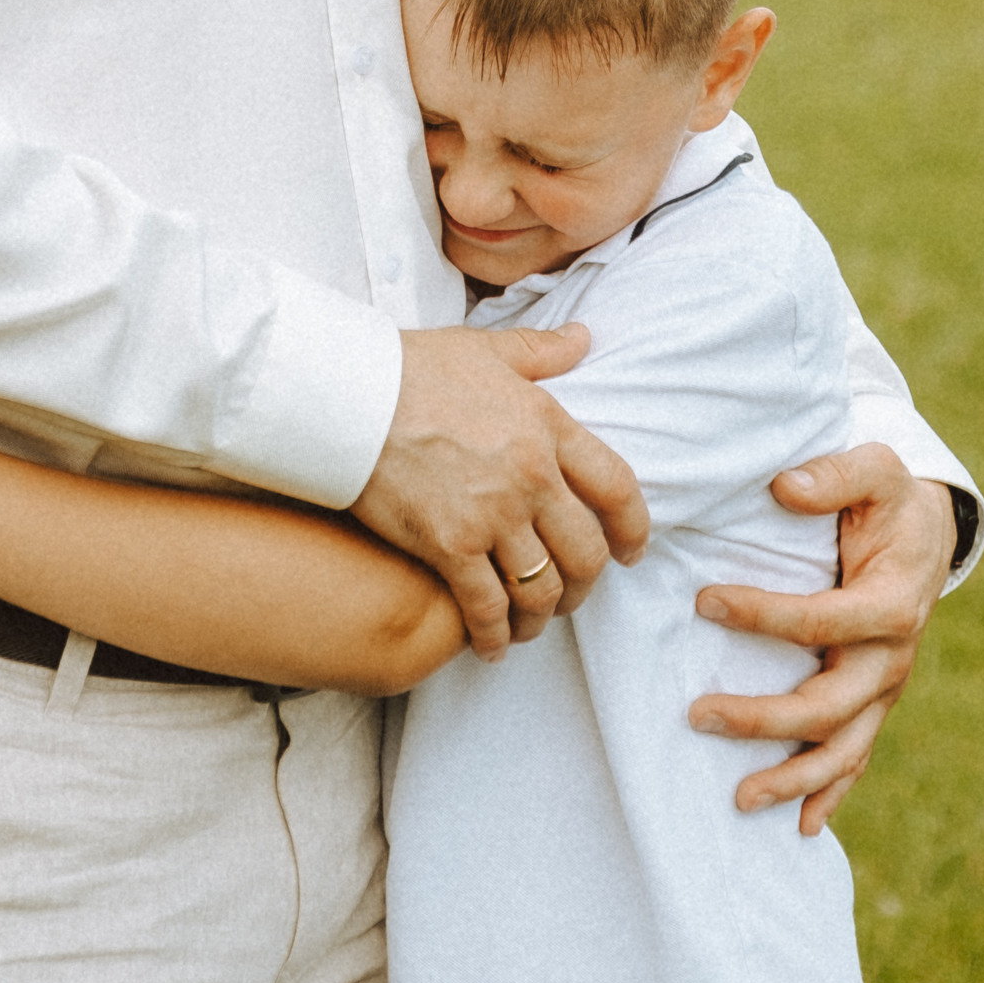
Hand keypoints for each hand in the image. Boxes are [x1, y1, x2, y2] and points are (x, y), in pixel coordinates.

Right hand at [352, 324, 648, 660]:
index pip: (617, 488)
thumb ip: (541, 351)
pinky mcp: (450, 546)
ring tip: (530, 624)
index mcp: (548, 426)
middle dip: (586, 584)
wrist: (349, 395)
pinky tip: (490, 644)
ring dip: (542, 616)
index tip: (631, 551)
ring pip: (543, 589)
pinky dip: (495, 635)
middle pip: (586, 552)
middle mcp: (531, 476)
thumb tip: (583, 338)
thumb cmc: (412, 368)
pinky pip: (488, 607)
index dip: (634, 529)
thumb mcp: (486, 348)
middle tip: (571, 594)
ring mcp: (492, 515)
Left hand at [688, 444, 959, 835]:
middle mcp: (892, 659)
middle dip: (763, 719)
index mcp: (891, 604)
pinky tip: (802, 827)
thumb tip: (785, 487)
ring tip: (738, 798)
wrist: (929, 535)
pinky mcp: (875, 704)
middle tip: (698, 715)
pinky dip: (831, 795)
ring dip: (792, 778)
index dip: (761, 615)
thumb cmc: (891, 501)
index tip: (704, 600)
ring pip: (843, 749)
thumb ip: (836, 474)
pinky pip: (856, 759)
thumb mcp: (876, 469)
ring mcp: (885, 690)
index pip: (819, 620)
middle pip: (827, 705)